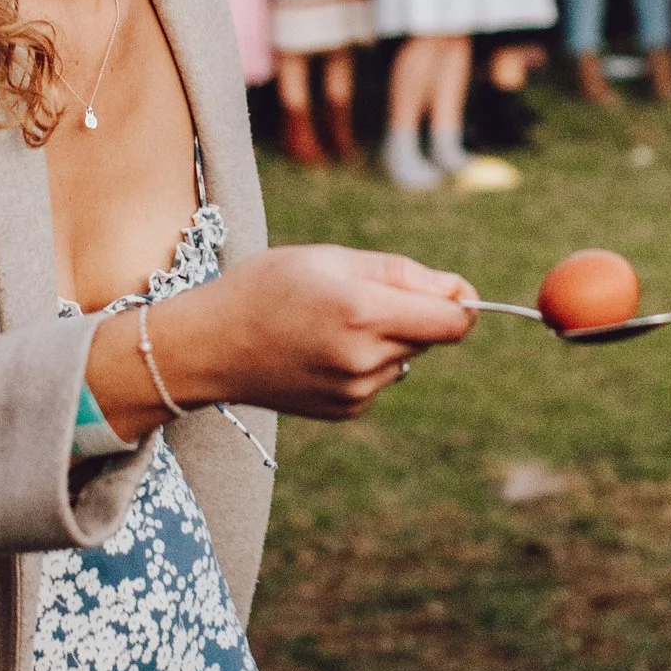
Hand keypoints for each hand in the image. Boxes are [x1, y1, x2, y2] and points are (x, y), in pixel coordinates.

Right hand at [95, 244, 479, 429]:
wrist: (209, 346)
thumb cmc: (266, 287)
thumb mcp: (331, 259)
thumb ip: (402, 274)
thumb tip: (461, 293)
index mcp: (364, 312)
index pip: (453, 322)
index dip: (459, 303)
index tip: (446, 290)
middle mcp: (364, 359)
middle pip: (430, 336)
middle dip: (411, 313)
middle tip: (356, 296)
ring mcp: (355, 392)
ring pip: (406, 359)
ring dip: (387, 339)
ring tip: (330, 323)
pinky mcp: (345, 410)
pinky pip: (380, 379)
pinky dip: (365, 362)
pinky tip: (322, 350)